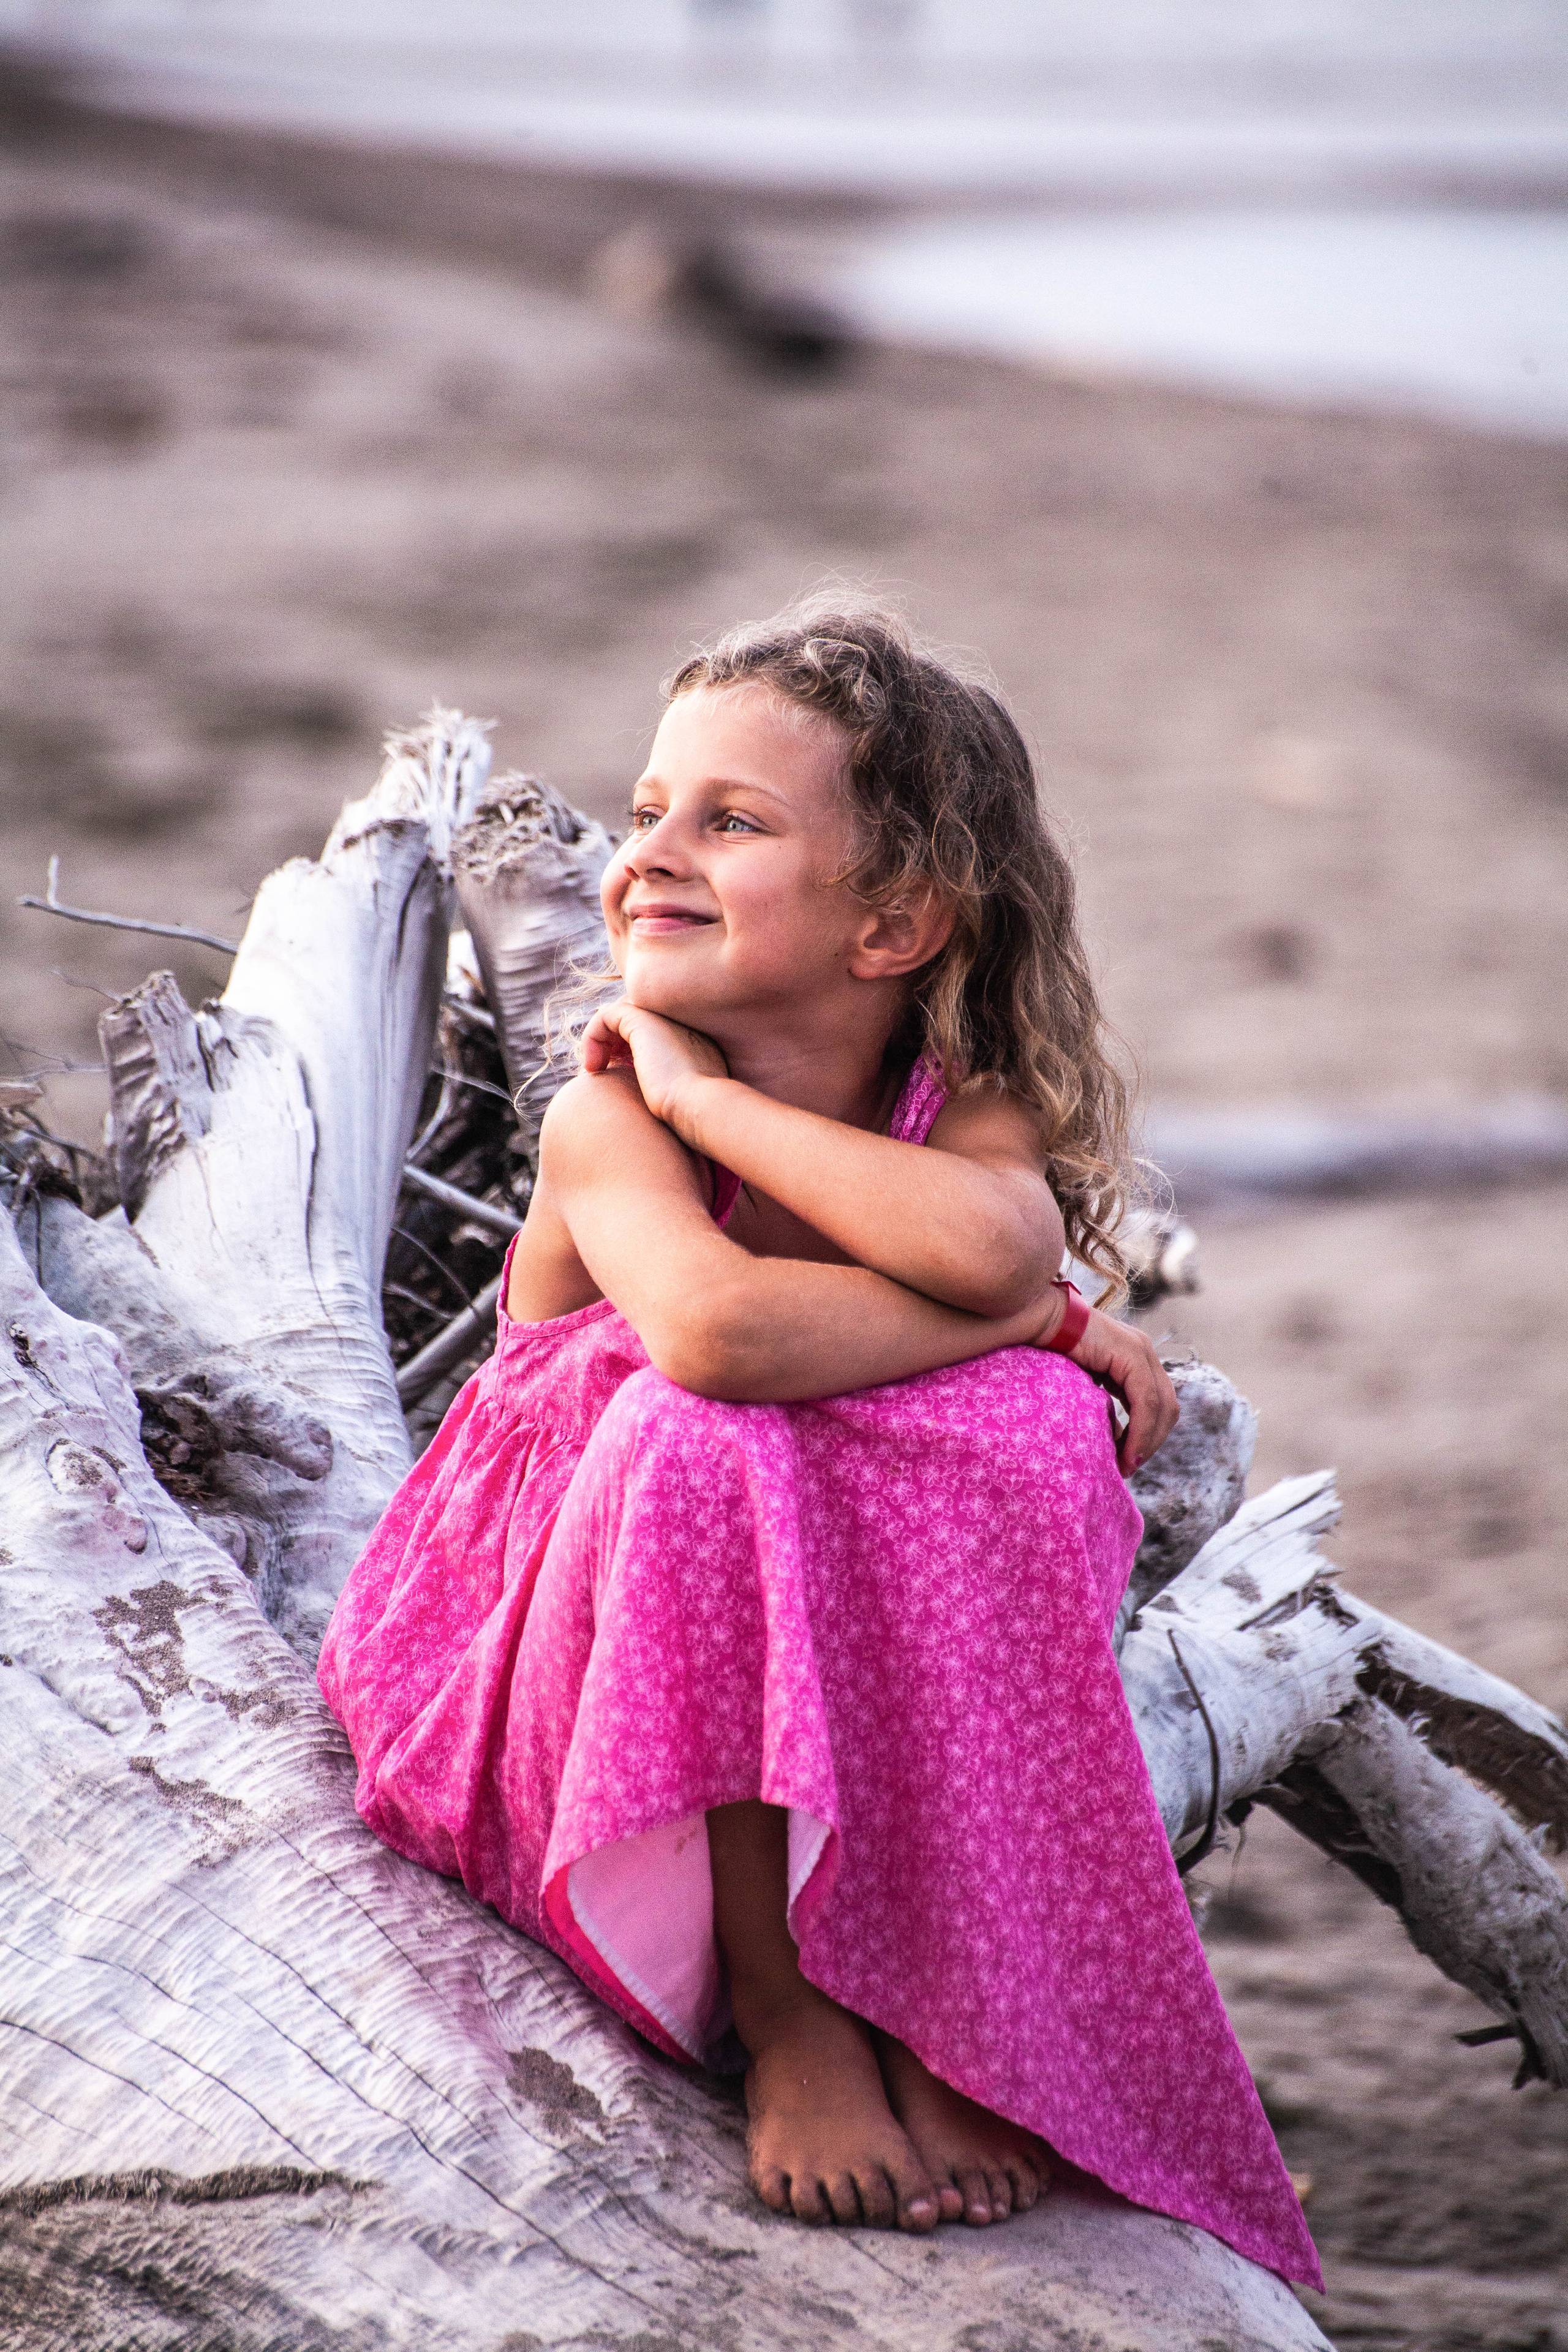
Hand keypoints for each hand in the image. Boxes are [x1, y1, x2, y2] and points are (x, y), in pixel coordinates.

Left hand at [580, 998, 729, 1134]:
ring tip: (595, 1069)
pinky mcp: (644, 1021)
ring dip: (601, 1041)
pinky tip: (593, 1067)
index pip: (655, 1033)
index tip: (618, 1076)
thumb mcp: (679, 1102)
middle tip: (603, 1069)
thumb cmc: (690, 1117)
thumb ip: (665, 1089)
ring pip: (620, 1016)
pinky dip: (592, 1037)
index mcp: (695, 1042)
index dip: (629, 1049)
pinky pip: (606, 1016)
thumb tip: (645, 1094)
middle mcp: (681, 1025)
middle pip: (636, 1020)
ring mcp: (665, 1019)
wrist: (701, 1109)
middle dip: (613, 1041)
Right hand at [1029, 1297, 1178, 1476]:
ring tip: (1127, 1463)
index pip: (1160, 1404)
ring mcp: (1141, 1349)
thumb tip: (1115, 1438)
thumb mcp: (1085, 1384)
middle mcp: (1145, 1351)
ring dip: (1147, 1440)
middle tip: (1129, 1466)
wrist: (1040, 1319)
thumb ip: (1103, 1405)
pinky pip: (1146, 1400)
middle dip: (1152, 1442)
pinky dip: (1140, 1430)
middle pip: (1168, 1408)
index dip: (1150, 1437)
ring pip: (1162, 1406)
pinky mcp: (1131, 1353)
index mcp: (1137, 1357)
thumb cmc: (1051, 1351)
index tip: (1130, 1462)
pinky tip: (1126, 1449)